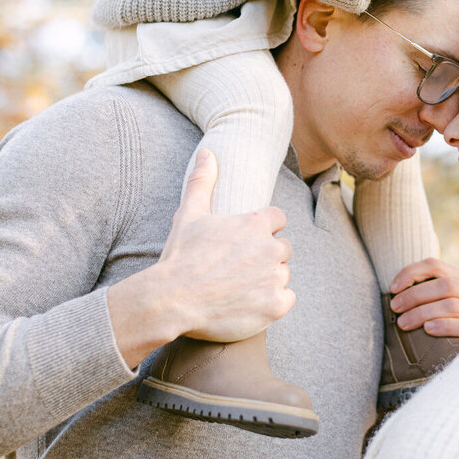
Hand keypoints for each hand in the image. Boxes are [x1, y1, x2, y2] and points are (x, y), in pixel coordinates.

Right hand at [108, 149, 294, 367]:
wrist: (172, 300)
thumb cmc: (180, 256)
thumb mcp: (189, 214)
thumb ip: (202, 181)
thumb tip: (208, 153)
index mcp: (256, 223)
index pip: (278, 220)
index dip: (263, 230)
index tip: (244, 244)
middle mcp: (271, 248)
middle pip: (283, 248)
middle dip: (265, 256)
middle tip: (237, 269)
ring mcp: (275, 277)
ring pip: (282, 274)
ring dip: (267, 280)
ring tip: (239, 288)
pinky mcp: (276, 306)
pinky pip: (286, 299)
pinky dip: (271, 303)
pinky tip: (248, 304)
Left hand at [388, 257, 458, 339]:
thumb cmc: (450, 331)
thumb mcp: (441, 307)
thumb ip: (428, 295)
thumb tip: (396, 288)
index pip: (435, 266)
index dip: (412, 273)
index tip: (392, 288)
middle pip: (445, 285)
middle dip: (415, 295)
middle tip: (395, 307)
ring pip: (452, 305)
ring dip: (423, 312)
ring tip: (403, 323)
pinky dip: (445, 326)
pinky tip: (428, 329)